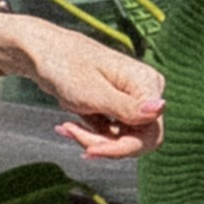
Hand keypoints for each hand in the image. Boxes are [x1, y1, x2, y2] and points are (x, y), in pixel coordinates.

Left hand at [0, 10, 164, 162]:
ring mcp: (133, 100)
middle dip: (104, 144)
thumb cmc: (65, 65)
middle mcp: (146, 92)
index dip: (122, 148)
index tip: (90, 150)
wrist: (42, 53)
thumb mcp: (93, 93)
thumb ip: (127, 106)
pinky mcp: (119, 107)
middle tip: (72, 133)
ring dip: (92, 138)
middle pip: (138, 140)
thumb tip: (161, 107)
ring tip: (66, 126)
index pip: (150, 134)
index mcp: (147, 83)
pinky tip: (68, 126)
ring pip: (122, 139)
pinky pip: (111, 132)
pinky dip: (89, 133)